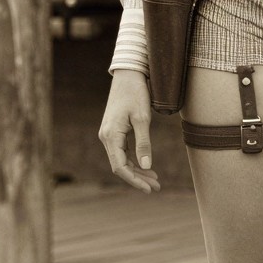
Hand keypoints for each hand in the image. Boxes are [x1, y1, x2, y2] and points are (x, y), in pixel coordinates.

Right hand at [98, 70, 159, 193]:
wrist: (128, 74)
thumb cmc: (136, 93)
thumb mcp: (142, 119)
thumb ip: (144, 144)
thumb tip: (147, 166)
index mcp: (111, 135)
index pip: (120, 167)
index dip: (134, 180)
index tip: (149, 189)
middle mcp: (106, 137)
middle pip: (120, 166)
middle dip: (138, 178)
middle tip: (157, 187)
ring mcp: (109, 134)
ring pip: (121, 159)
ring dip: (137, 170)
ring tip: (155, 179)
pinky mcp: (113, 130)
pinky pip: (122, 151)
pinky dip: (134, 160)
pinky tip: (146, 166)